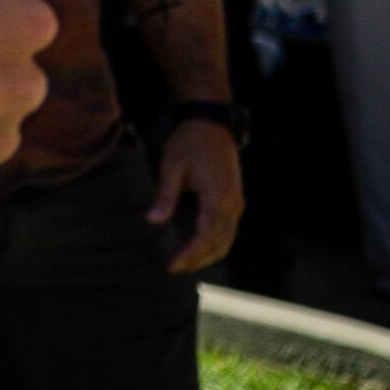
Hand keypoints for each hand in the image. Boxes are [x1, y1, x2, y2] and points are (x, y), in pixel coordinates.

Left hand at [150, 119, 244, 272]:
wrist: (212, 122)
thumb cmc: (190, 142)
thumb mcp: (172, 166)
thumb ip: (165, 195)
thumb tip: (153, 220)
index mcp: (218, 198)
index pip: (206, 237)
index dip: (190, 254)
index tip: (172, 265)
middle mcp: (233, 205)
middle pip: (220, 244)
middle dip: (198, 259)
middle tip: (175, 267)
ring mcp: (236, 203)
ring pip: (227, 240)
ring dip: (208, 254)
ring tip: (184, 261)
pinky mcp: (234, 199)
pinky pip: (228, 230)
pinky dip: (214, 242)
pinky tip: (197, 245)